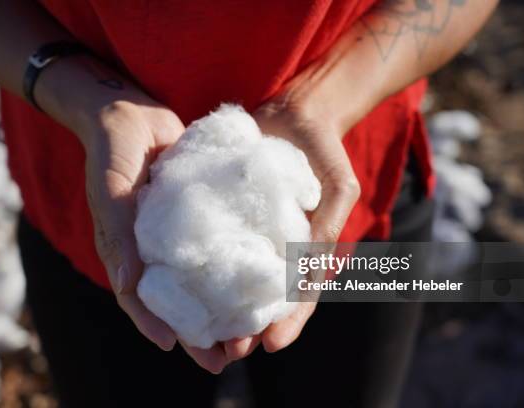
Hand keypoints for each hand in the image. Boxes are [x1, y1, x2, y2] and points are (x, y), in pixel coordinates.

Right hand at [78, 99, 227, 372]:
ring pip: (203, 279)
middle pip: (178, 299)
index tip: (179, 347)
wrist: (133, 111)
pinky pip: (219, 245)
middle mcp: (155, 248)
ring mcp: (179, 233)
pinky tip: (260, 279)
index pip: (140, 299)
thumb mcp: (112, 188)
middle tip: (228, 355)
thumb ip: (117, 234)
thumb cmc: (114, 150)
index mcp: (128, 250)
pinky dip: (234, 266)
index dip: (155, 325)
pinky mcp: (201, 214)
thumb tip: (129, 287)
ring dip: (223, 306)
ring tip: (251, 331)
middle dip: (200, 329)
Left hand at [224, 94, 360, 358]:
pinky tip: (185, 280)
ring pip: (235, 275)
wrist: (299, 113)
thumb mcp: (338, 189)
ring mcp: (250, 230)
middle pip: (261, 295)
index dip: (288, 322)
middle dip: (248, 324)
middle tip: (229, 350)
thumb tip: (310, 269)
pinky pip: (215, 240)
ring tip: (204, 331)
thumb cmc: (326, 152)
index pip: (297, 295)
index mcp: (304, 250)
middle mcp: (275, 246)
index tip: (270, 345)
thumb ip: (327, 227)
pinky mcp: (227, 211)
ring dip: (222, 305)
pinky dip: (204, 264)